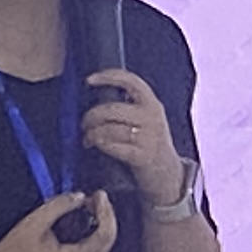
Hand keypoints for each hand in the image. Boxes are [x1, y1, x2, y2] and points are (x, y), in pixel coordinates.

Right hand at [0, 190, 113, 251]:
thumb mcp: (35, 223)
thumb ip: (59, 206)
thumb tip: (76, 197)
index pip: (104, 235)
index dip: (105, 211)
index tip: (100, 197)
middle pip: (106, 242)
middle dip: (105, 216)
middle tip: (98, 199)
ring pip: (99, 247)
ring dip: (99, 224)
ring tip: (91, 206)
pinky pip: (89, 251)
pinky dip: (91, 233)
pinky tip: (82, 220)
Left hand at [83, 69, 188, 207]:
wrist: (167, 174)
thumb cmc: (149, 143)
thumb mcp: (146, 119)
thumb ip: (129, 106)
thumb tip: (97, 95)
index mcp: (152, 104)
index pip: (131, 81)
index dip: (108, 76)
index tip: (89, 80)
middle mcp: (152, 118)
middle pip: (112, 109)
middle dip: (91, 116)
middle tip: (84, 123)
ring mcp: (148, 138)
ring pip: (110, 129)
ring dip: (92, 133)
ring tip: (87, 137)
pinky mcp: (142, 157)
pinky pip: (113, 147)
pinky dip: (100, 144)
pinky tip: (94, 145)